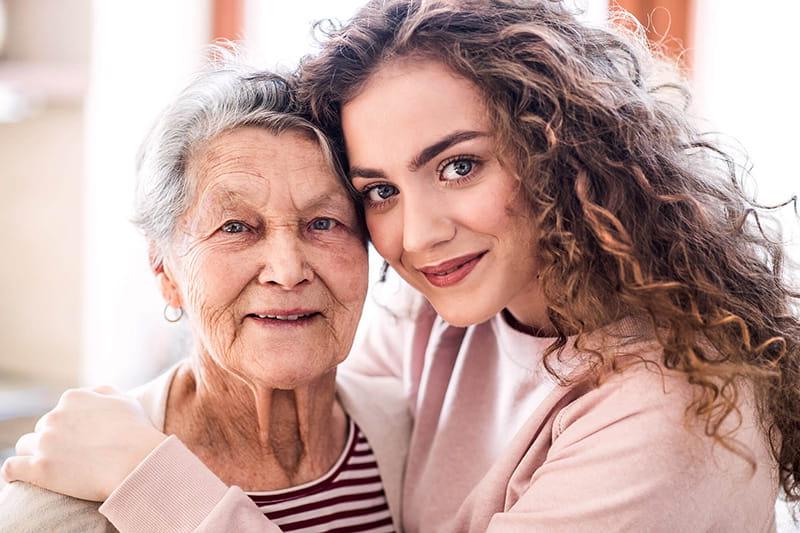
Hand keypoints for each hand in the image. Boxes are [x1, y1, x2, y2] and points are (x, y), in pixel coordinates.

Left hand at [0, 386, 166, 500]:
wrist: (138, 462)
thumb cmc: (136, 431)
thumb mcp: (125, 400)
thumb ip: (102, 392)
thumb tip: (89, 394)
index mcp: (73, 398)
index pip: (60, 411)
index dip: (69, 426)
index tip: (80, 440)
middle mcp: (54, 416)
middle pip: (42, 428)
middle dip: (54, 440)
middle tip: (73, 456)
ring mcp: (45, 442)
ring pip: (25, 446)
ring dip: (35, 454)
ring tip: (52, 466)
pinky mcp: (39, 468)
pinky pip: (11, 468)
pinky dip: (13, 472)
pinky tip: (18, 476)